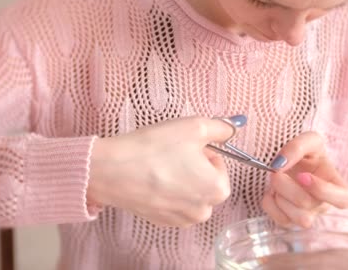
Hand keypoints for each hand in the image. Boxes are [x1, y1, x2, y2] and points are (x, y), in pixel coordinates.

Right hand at [86, 116, 240, 227]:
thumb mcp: (194, 127)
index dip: (201, 150)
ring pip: (190, 192)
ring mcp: (182, 220)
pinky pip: (173, 203)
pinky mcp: (162, 222)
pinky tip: (151, 179)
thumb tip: (234, 127)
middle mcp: (204, 211)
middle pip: (205, 180)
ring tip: (159, 166)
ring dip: (180, 179)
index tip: (182, 146)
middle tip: (170, 154)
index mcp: (218, 189)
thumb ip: (221, 127)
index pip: (218, 162)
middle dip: (193, 166)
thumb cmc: (155, 148)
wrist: (113, 171)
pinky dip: (166, 191)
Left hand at [262, 132, 347, 227]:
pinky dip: (270, 204)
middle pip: (308, 205)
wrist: (291, 162)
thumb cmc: (307, 153)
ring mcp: (308, 215)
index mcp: (337, 186)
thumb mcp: (308, 140)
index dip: (323, 190)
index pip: (343, 200)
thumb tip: (279, 164)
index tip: (303, 175)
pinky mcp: (290, 221)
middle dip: (287, 186)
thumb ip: (297, 147)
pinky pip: (281, 221)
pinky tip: (271, 191)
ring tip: (276, 182)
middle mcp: (324, 204)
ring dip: (280, 197)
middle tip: (275, 171)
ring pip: (299, 219)